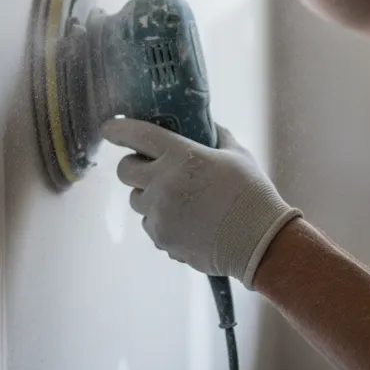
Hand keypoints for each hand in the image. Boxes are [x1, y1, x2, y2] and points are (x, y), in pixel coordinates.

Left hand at [101, 118, 300, 286]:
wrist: (262, 244)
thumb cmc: (252, 194)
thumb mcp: (236, 154)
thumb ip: (215, 136)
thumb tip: (206, 125)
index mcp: (181, 156)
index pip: (136, 135)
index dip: (117, 129)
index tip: (108, 128)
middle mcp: (163, 183)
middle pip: (125, 170)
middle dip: (133, 166)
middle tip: (149, 167)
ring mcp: (160, 214)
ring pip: (136, 200)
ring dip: (149, 195)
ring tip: (178, 198)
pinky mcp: (162, 238)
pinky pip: (150, 224)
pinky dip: (161, 220)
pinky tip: (187, 220)